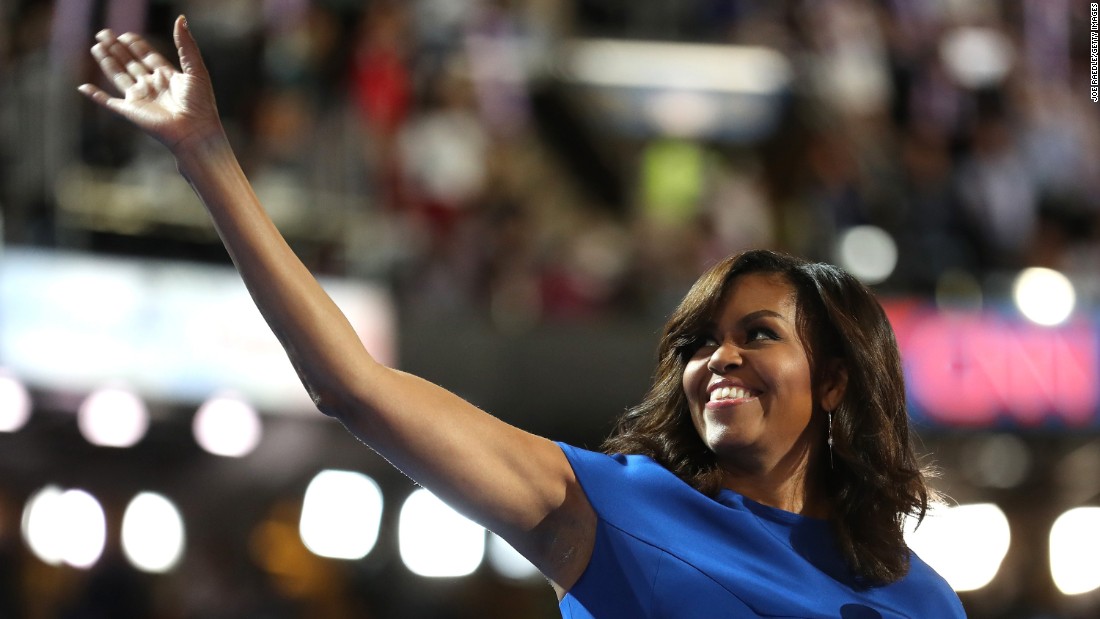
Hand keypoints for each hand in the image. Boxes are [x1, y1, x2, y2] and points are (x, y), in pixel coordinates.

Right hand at [78, 16, 223, 151]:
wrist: (195, 131)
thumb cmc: (200, 103)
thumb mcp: (196, 69)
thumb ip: (186, 44)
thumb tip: (181, 18)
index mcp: (167, 76)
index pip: (148, 56)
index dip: (137, 45)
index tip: (127, 34)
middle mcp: (152, 86)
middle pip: (130, 63)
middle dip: (117, 48)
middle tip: (103, 33)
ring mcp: (140, 98)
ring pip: (118, 76)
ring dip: (106, 61)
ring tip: (96, 45)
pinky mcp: (130, 111)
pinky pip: (108, 102)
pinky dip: (95, 96)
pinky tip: (83, 87)